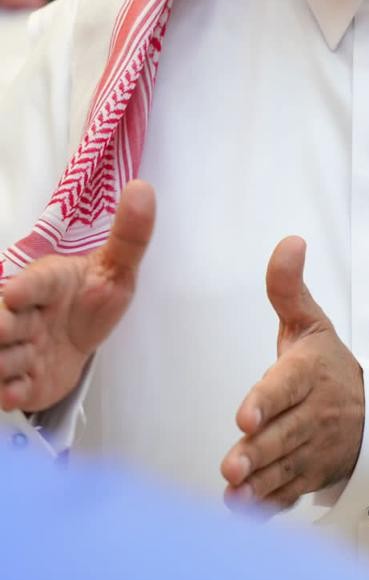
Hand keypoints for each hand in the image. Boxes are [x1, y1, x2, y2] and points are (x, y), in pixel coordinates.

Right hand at [0, 180, 154, 412]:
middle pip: (2, 322)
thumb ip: (130, 234)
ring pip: (1, 357)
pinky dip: (11, 391)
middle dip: (6, 328)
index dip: (24, 288)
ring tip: (33, 358)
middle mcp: (25, 314)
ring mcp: (19, 348)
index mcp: (48, 282)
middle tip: (18, 331)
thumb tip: (143, 188)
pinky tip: (20, 389)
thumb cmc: (92, 297)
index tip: (16, 293)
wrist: (80, 339)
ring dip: (15, 362)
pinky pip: (5, 390)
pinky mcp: (20, 381)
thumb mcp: (117, 269)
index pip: (32, 283)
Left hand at [222, 236, 363, 511]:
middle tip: (232, 464)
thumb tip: (289, 242)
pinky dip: (268, 504)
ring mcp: (313, 449)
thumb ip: (288, 287)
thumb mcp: (310, 323)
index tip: (246, 415)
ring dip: (259, 481)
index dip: (267, 401)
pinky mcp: (309, 476)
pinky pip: (289, 492)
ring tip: (234, 489)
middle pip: (283, 434)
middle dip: (258, 451)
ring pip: (285, 468)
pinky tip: (245, 509)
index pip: (287, 386)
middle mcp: (313, 414)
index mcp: (309, 373)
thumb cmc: (328, 365)